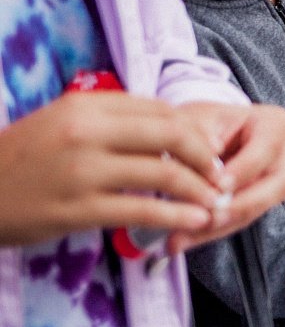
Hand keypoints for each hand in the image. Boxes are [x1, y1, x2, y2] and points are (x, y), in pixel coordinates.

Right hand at [0, 94, 229, 246]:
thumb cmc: (22, 159)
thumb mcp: (61, 124)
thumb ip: (110, 122)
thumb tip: (166, 129)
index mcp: (86, 106)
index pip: (159, 110)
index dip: (193, 130)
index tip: (209, 149)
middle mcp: (87, 133)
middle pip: (170, 135)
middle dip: (205, 156)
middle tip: (221, 175)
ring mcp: (83, 172)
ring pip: (162, 174)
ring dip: (199, 189)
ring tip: (217, 202)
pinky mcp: (78, 210)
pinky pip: (141, 210)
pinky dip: (177, 215)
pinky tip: (196, 220)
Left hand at [169, 102, 284, 254]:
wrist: (211, 133)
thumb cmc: (207, 122)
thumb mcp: (200, 118)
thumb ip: (200, 134)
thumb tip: (207, 158)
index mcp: (276, 125)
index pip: (265, 150)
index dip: (243, 170)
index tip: (217, 187)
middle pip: (274, 186)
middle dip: (239, 206)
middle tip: (208, 220)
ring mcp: (280, 180)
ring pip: (258, 209)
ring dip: (219, 227)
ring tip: (181, 238)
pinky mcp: (263, 202)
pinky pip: (241, 220)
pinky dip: (211, 232)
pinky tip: (183, 240)